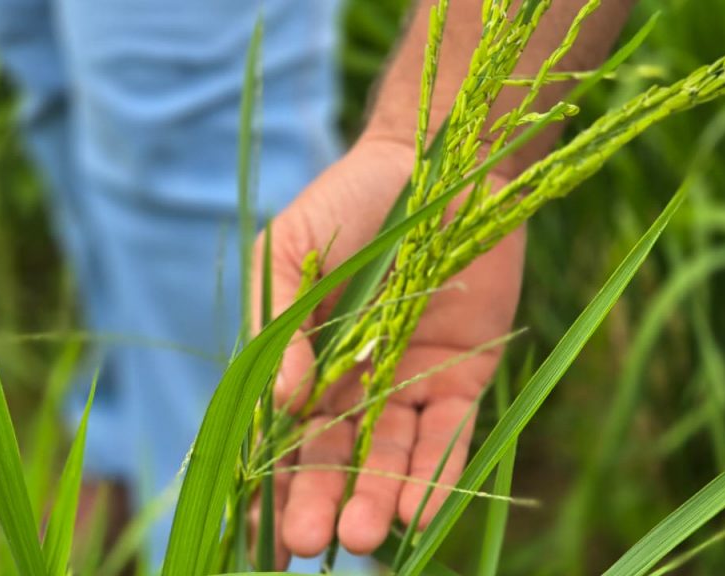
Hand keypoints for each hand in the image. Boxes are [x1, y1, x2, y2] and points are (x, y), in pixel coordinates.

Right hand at [251, 135, 524, 566]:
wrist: (435, 160)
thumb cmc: (348, 203)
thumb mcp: (290, 255)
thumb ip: (279, 328)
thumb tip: (278, 403)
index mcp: (305, 359)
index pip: (284, 433)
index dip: (272, 480)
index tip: (260, 531)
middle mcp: (356, 381)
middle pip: (336, 456)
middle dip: (321, 501)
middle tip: (310, 543)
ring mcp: (410, 381)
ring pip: (391, 455)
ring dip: (378, 497)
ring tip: (364, 536)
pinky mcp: (464, 373)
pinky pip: (450, 433)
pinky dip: (437, 472)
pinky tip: (419, 510)